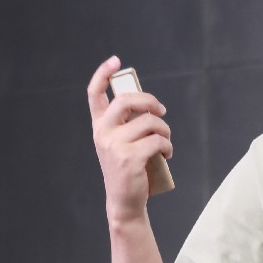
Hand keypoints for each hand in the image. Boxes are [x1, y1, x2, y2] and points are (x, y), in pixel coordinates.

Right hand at [87, 56, 172, 228]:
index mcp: (99, 126)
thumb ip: (128, 123)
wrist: (125, 201)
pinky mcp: (130, 158)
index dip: (103, 73)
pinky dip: (167, 145)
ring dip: (165, 130)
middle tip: (161, 111)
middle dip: (150, 101)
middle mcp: (102, 133)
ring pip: (150, 122)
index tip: (116, 61)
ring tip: (165, 142)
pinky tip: (167, 154)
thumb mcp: (121, 142)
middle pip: (127, 100)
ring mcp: (114, 145)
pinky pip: (158, 140)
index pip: (94, 93)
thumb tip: (150, 104)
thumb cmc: (128, 168)